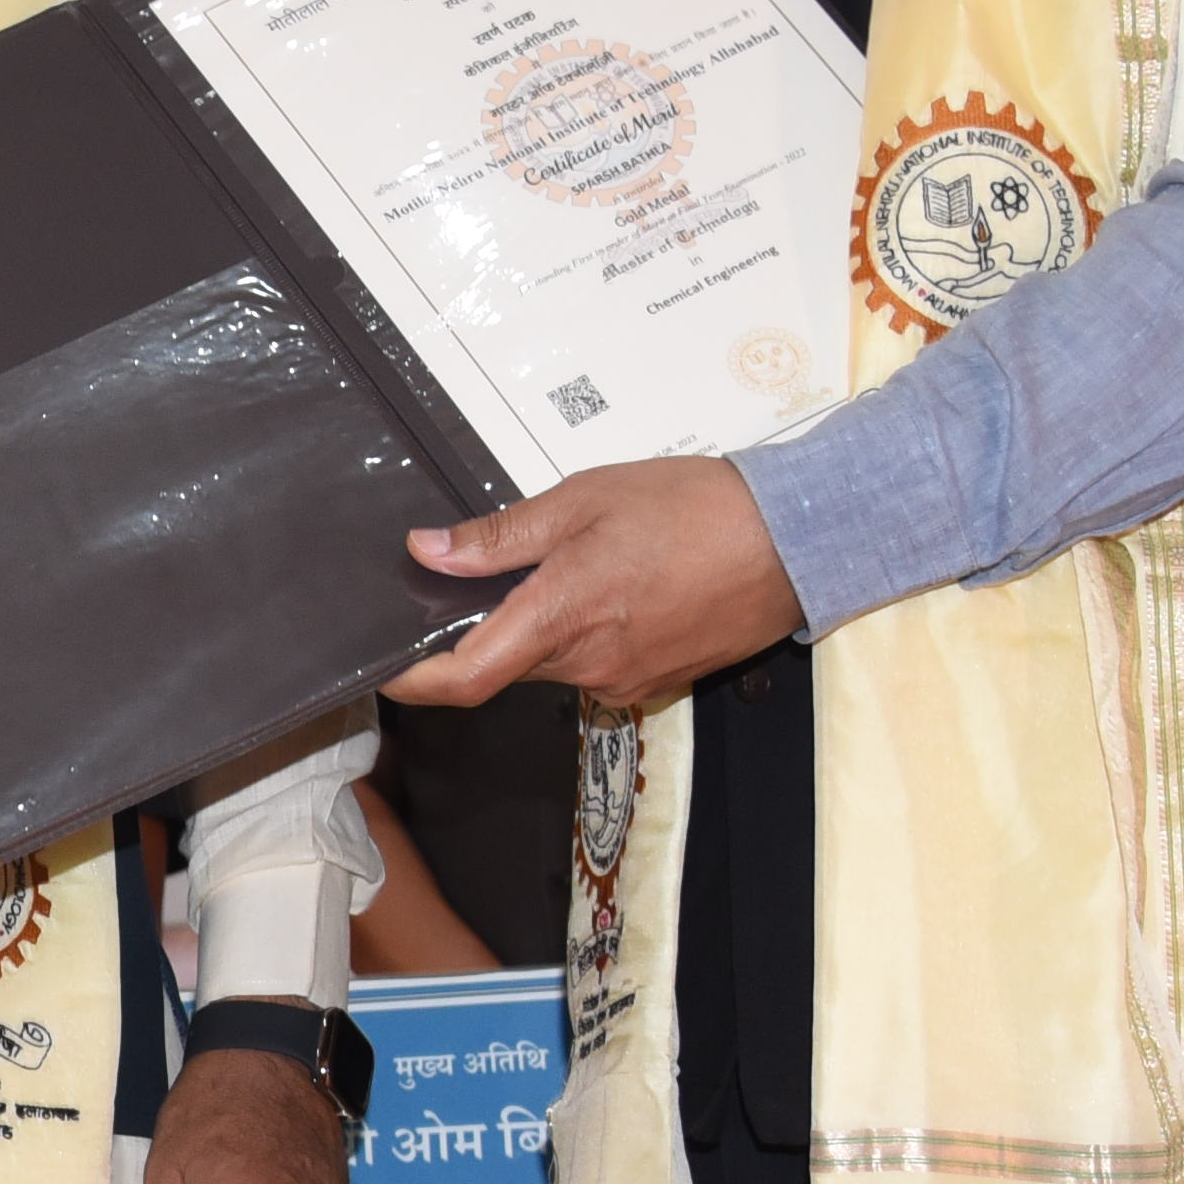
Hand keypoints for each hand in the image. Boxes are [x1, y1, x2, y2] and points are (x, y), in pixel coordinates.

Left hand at [390, 456, 802, 718]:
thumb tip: (428, 551)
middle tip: (499, 569)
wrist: (797, 540)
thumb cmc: (698, 509)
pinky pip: (596, 666)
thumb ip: (501, 535)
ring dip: (543, 624)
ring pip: (552, 663)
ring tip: (584, 562)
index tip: (385, 667)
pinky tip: (620, 585)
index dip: (414, 680)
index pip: (466, 677)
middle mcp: (590, 664)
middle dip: (489, 627)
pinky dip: (587, 632)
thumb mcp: (584, 499)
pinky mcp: (656, 683)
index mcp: (563, 617)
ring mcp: (626, 681)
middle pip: (505, 665)